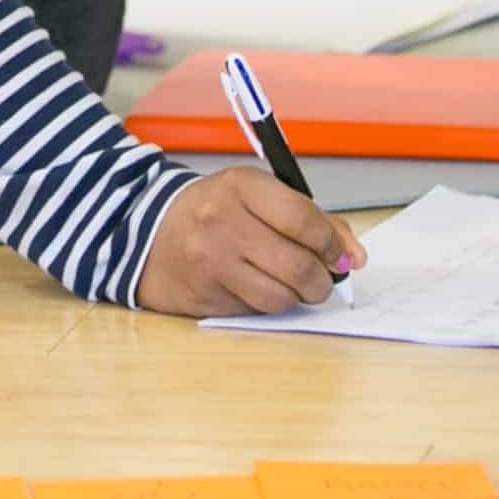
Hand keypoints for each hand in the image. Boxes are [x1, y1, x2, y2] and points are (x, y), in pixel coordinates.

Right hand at [136, 167, 365, 318]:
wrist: (145, 232)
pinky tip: (254, 288)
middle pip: (297, 265)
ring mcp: (209, 261)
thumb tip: (353, 256)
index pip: (304, 219)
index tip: (341, 256)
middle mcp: (221, 221)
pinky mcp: (203, 296)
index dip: (332, 244)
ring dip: (295, 297)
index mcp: (240, 186)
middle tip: (320, 279)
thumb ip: (311, 220)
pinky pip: (255, 312)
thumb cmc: (212, 212)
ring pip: (280, 297)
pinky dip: (265, 305)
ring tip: (288, 285)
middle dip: (321, 280)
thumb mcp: (256, 197)